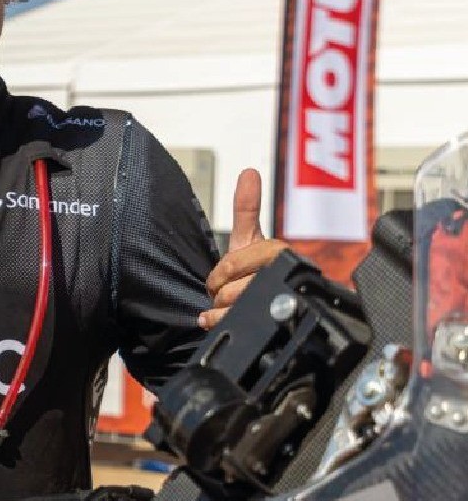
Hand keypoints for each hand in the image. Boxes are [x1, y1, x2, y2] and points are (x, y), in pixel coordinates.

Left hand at [198, 168, 286, 329]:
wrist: (274, 307)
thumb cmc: (258, 270)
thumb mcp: (250, 238)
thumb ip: (246, 207)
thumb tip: (249, 171)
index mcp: (278, 254)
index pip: (233, 264)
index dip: (220, 273)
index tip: (222, 276)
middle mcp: (283, 279)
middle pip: (232, 289)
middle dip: (220, 291)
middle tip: (224, 291)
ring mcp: (280, 306)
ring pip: (234, 309)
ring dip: (219, 310)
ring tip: (228, 305)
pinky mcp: (276, 329)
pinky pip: (236, 326)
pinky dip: (218, 323)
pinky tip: (215, 320)